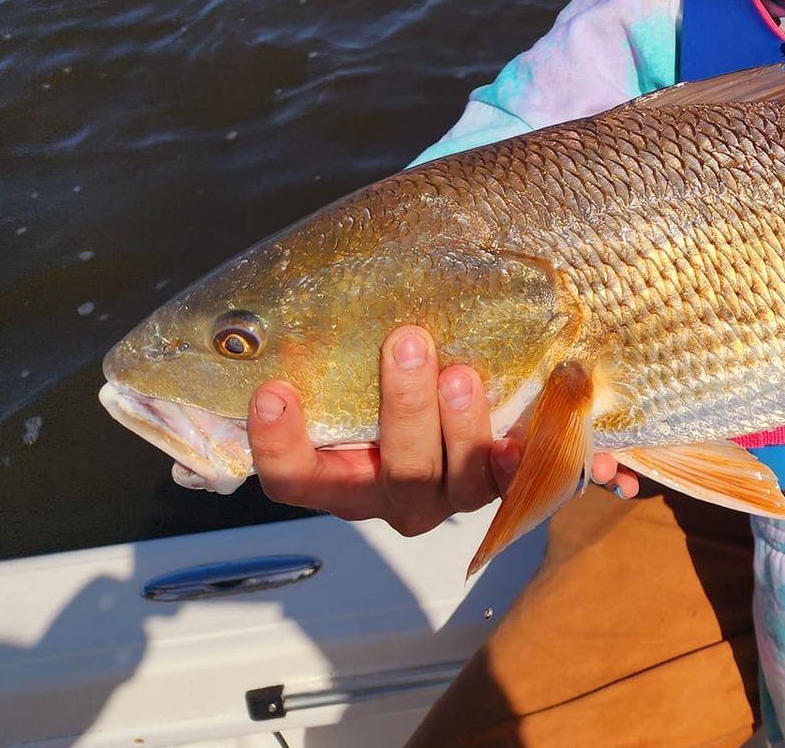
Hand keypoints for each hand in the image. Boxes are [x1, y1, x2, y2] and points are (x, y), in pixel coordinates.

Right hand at [248, 326, 511, 533]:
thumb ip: (334, 352)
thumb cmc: (392, 383)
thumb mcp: (356, 373)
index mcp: (338, 476)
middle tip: (406, 342)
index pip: (293, 477)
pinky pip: (504, 485)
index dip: (277, 444)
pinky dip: (507, 465)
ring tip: (460, 375)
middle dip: (403, 407)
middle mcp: (389, 495)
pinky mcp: (492, 486)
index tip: (273, 392)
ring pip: (451, 478)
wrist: (458, 412)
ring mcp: (444, 497)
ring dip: (457, 426)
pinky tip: (511, 442)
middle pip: (392, 474)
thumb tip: (314, 287)